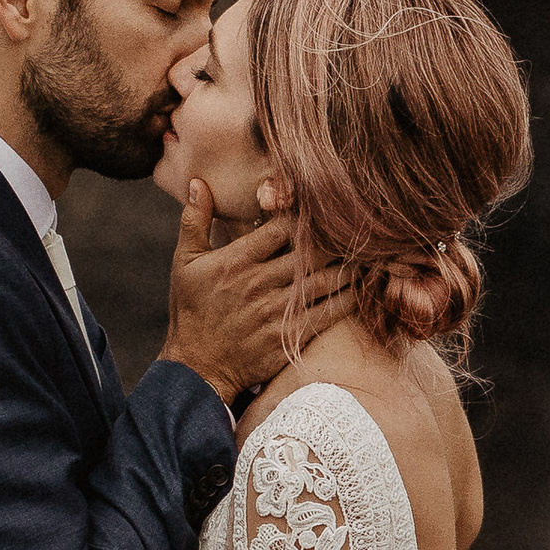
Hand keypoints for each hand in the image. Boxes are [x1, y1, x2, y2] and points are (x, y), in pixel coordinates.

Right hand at [161, 177, 350, 404]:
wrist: (197, 367)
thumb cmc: (191, 311)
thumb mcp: (184, 262)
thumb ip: (194, 220)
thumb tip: (200, 182)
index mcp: (236, 260)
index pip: (281, 228)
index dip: (306, 216)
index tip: (323, 209)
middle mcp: (258, 284)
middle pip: (309, 252)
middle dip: (335, 239)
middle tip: (356, 228)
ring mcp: (276, 312)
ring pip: (324, 281)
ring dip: (348, 267)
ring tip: (365, 254)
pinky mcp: (288, 337)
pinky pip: (327, 314)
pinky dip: (347, 299)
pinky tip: (360, 288)